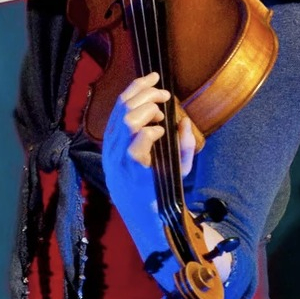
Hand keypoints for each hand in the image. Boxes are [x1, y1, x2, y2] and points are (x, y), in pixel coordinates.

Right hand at [100, 71, 201, 259]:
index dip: (136, 87)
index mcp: (116, 143)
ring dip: (148, 110)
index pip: (119, 106)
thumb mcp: (170, 165)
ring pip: (128, 119)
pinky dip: (152, 131)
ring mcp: (119, 158)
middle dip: (146, 94)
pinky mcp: (130, 168)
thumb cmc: (159, 192)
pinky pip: (138, 140)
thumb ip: (180, 144)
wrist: (153, 221)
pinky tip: (161, 133)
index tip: (154, 77)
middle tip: (165, 95)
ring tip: (162, 114)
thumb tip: (187, 123)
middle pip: (123, 107)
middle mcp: (113, 148)